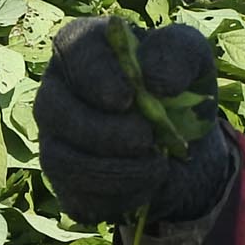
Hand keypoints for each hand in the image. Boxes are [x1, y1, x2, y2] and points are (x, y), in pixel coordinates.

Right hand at [36, 16, 234, 227]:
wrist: (185, 146)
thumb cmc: (180, 90)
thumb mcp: (193, 60)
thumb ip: (178, 51)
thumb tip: (152, 78)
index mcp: (84, 48)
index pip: (71, 48)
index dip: (94, 74)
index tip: (128, 98)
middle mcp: (58, 92)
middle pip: (52, 108)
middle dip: (101, 131)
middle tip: (146, 139)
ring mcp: (55, 139)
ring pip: (58, 158)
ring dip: (112, 169)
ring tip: (158, 166)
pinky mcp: (64, 182)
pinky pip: (75, 195)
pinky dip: (117, 196)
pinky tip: (146, 185)